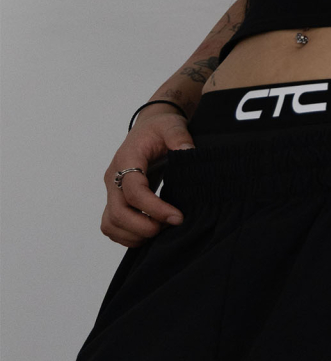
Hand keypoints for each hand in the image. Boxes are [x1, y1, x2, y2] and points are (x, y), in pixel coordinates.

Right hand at [100, 107, 194, 246]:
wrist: (149, 127)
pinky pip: (111, 225)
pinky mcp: (115, 200)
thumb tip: (188, 152)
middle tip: (169, 226)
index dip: (154, 208)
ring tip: (161, 230)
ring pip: (111, 223)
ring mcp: (111, 190)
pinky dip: (127, 235)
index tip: (177, 217)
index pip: (133, 191)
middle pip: (117, 213)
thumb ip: (179, 137)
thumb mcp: (172, 125)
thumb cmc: (161, 127)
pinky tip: (150, 231)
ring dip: (134, 234)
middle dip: (143, 226)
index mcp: (127, 158)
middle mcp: (113, 177)